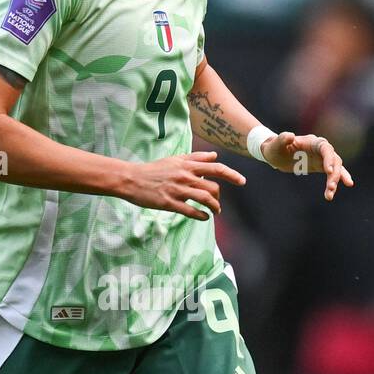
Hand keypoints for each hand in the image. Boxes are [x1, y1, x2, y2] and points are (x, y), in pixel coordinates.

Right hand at [122, 150, 245, 220]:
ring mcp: (177, 190)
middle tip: (217, 203)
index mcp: (187, 165)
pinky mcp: (169, 203)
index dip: (232, 175)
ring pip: (205, 199)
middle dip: (219, 197)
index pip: (216, 168)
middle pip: (213, 187)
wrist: (132, 178)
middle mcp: (185, 176)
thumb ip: (196, 158)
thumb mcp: (175, 159)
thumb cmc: (154, 169)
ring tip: (215, 212)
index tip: (242, 181)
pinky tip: (204, 217)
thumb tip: (214, 156)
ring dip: (214, 207)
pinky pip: (191, 211)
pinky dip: (201, 215)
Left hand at [260, 132, 354, 200]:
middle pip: (334, 159)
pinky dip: (337, 180)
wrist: (275, 154)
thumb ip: (282, 139)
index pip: (325, 148)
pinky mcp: (320, 166)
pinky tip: (341, 188)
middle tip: (330, 188)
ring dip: (335, 180)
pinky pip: (332, 173)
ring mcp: (321, 157)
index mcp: (311, 141)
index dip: (329, 159)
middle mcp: (320, 148)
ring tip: (329, 195)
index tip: (329, 171)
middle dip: (335, 174)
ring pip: (335, 167)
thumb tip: (290, 135)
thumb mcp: (275, 145)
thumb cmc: (275, 148)